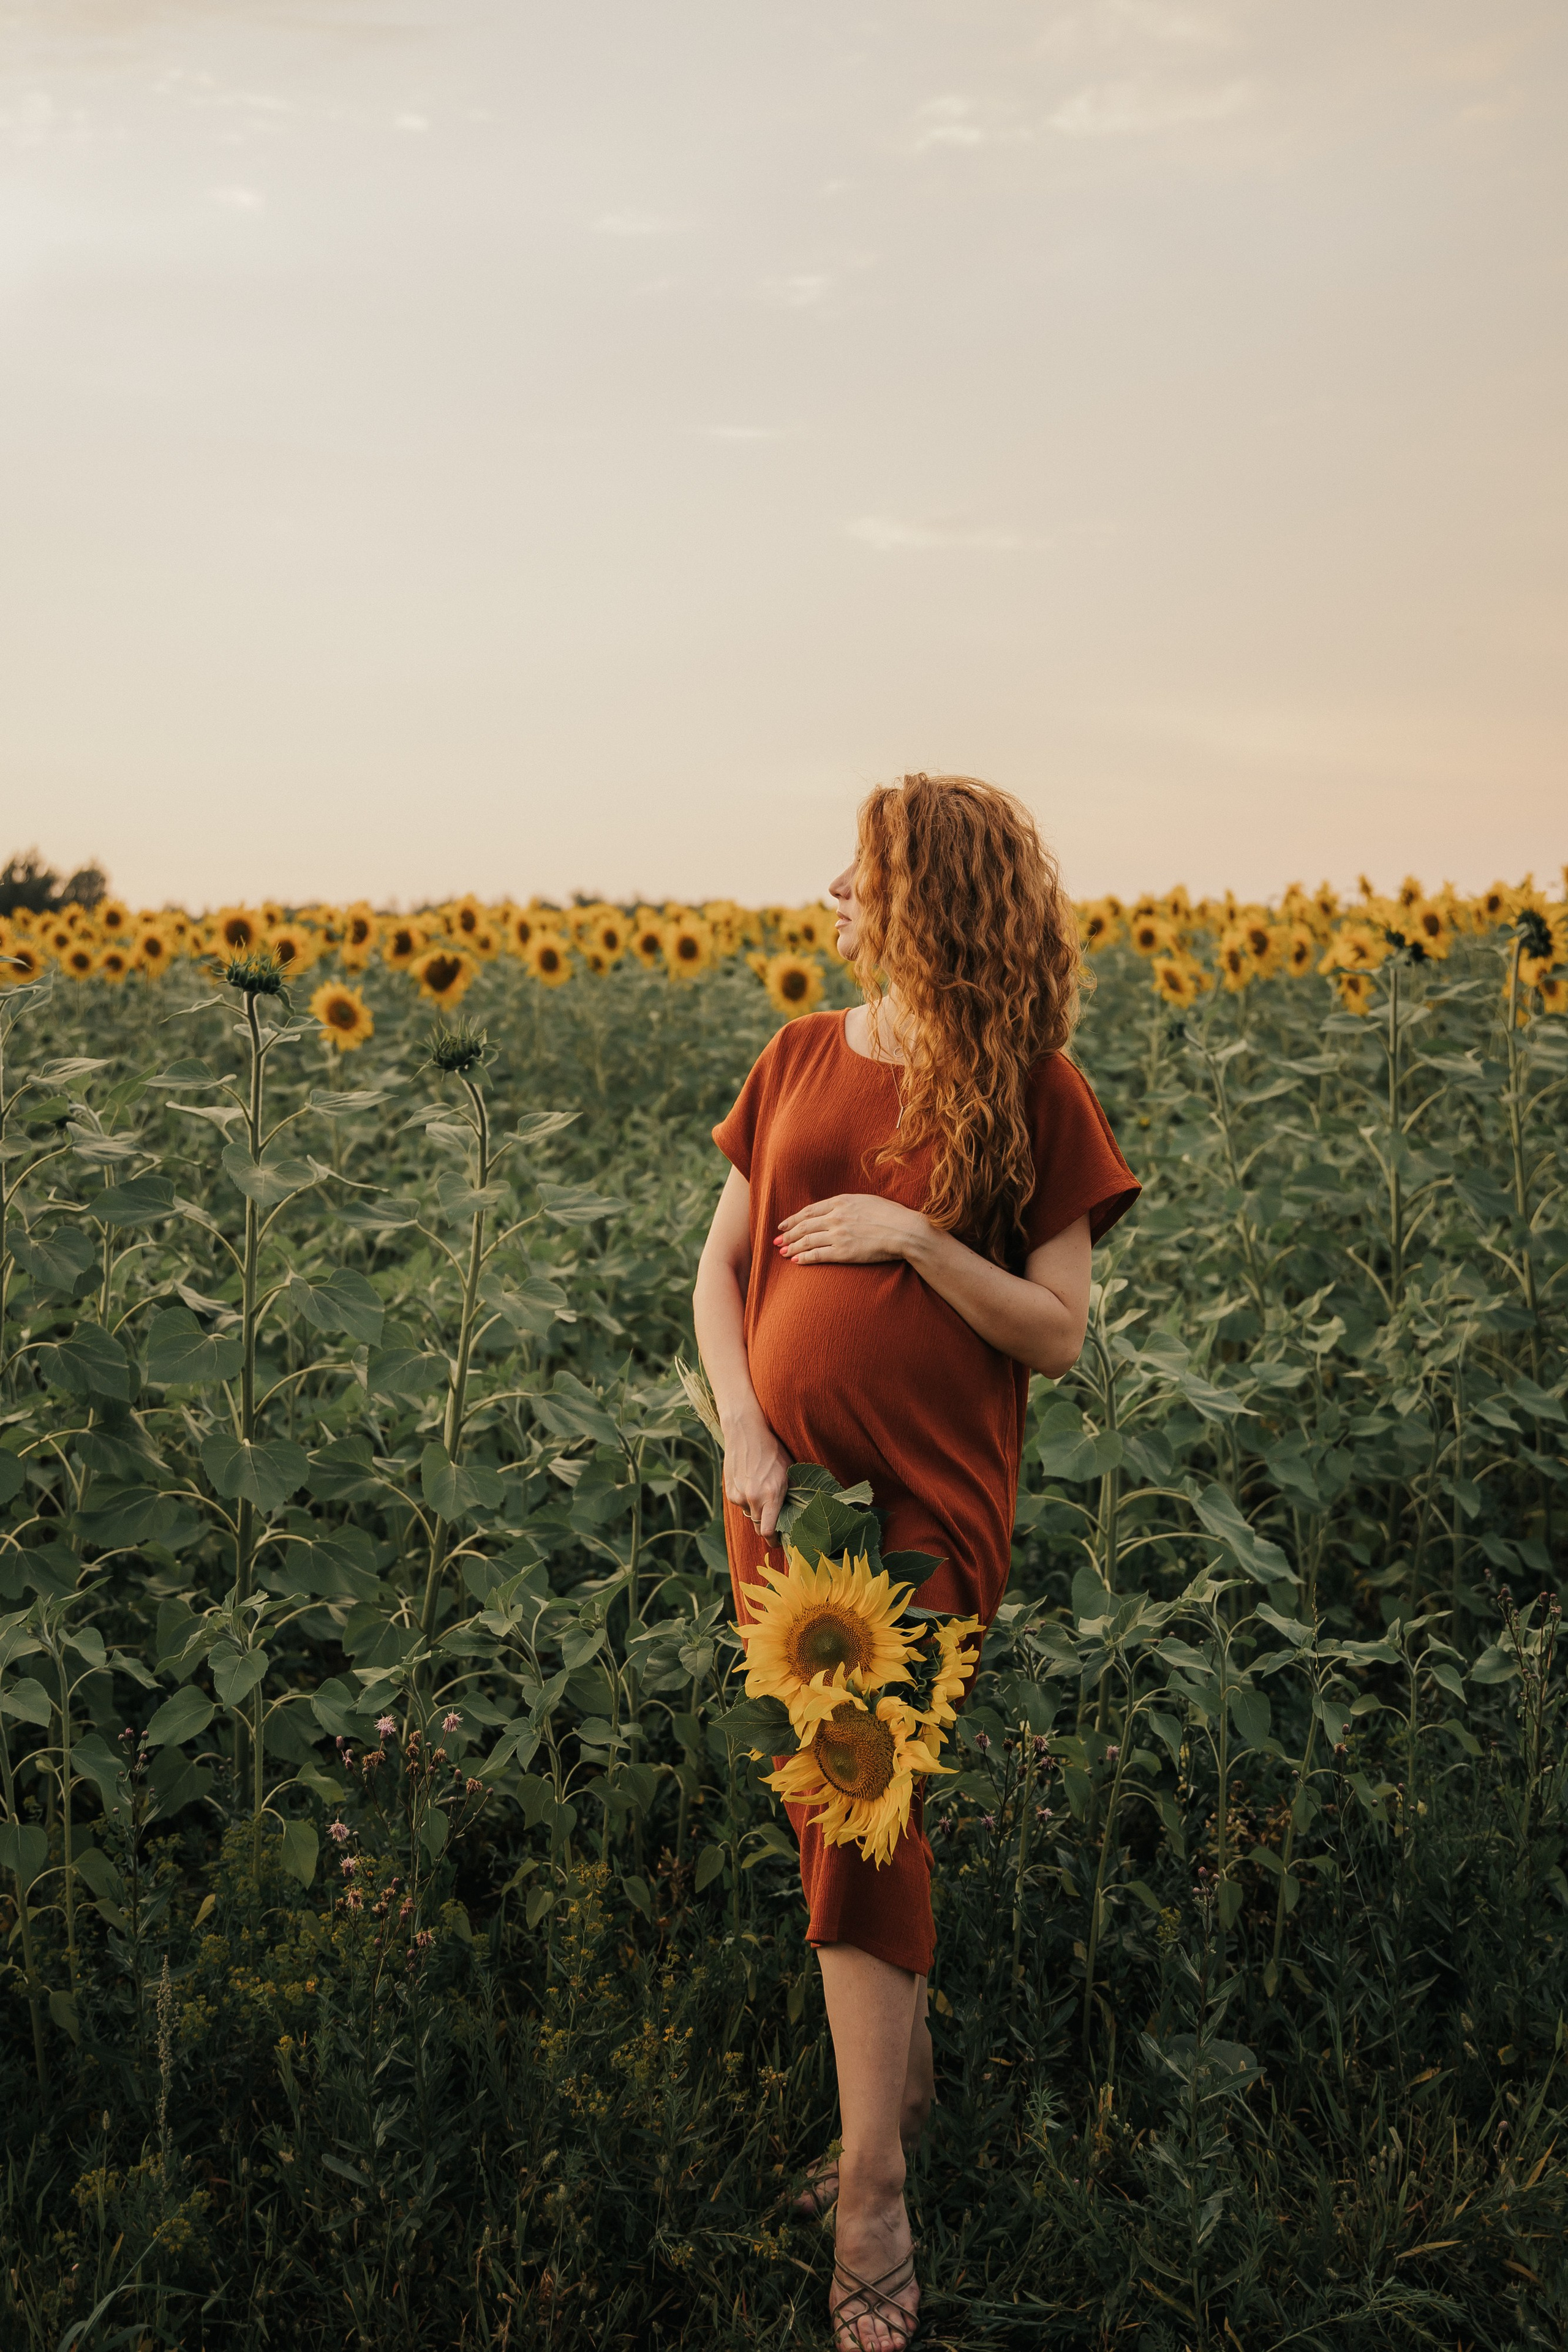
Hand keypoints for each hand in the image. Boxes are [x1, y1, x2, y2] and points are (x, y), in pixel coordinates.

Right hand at [722, 1409, 791, 1539]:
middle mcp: (753, 1498)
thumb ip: (792, 1493)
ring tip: (763, 1493)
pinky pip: (741, 1504)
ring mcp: (739, 1496)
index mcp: (771, 1495)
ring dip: (757, 1511)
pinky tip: (752, 1484)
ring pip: (750, 1515)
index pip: (769, 1531)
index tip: (780, 1541)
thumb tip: (800, 1511)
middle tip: (776, 1521)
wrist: (746, 1432)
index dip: (774, 1540)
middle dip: (768, 1527)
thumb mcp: (789, 1470)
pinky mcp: (729, 1492)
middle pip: (760, 1527)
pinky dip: (747, 1500)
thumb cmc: (772, 1450)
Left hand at [774, 1192, 930, 1266]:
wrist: (904, 1230)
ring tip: (782, 1252)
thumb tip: (835, 1208)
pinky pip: (818, 1255)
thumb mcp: (866, 1200)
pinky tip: (796, 1261)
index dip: (793, 1219)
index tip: (783, 1224)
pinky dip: (805, 1258)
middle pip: (804, 1226)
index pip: (809, 1211)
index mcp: (840, 1202)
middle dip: (787, 1234)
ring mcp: (838, 1235)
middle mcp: (836, 1217)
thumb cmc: (890, 1215)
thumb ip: (847, 1204)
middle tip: (776, 1240)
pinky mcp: (844, 1252)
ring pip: (807, 1241)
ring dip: (792, 1247)